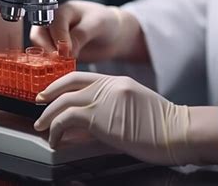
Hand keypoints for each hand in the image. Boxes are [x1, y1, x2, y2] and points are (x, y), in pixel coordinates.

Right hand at [30, 0, 148, 62]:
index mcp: (64, 11)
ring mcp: (53, 37)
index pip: (52, 22)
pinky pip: (46, 59)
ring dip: (47, 59)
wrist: (113, 35)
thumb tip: (65, 50)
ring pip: (39, 48)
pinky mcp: (55, 52)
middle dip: (47, 49)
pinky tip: (62, 70)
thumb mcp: (98, 24)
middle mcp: (54, 23)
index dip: (58, 38)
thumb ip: (81, 34)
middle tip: (60, 60)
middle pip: (38, 34)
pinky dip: (51, 66)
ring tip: (62, 66)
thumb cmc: (106, 23)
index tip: (67, 51)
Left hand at [33, 72, 197, 165]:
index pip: (82, 76)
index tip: (50, 92)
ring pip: (64, 102)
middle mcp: (110, 85)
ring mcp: (105, 98)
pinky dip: (57, 130)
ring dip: (49, 117)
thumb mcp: (133, 112)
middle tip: (39, 104)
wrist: (179, 132)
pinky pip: (68, 119)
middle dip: (49, 94)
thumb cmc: (162, 127)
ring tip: (43, 129)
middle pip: (69, 84)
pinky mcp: (101, 116)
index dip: (62, 83)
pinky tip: (56, 140)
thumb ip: (107, 113)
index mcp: (118, 81)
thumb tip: (80, 126)